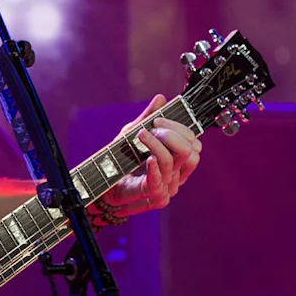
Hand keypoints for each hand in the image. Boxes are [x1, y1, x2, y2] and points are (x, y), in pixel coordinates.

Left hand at [100, 94, 201, 214]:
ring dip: (158, 144)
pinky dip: (155, 166)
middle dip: (172, 133)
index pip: (193, 142)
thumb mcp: (131, 133)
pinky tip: (148, 158)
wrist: (102, 183)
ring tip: (141, 135)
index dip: (179, 127)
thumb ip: (146, 118)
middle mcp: (177, 173)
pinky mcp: (154, 197)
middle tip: (152, 127)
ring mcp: (168, 187)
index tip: (158, 119)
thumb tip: (161, 98)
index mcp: (177, 159)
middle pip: (190, 150)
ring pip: (175, 162)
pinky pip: (160, 181)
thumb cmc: (118, 160)